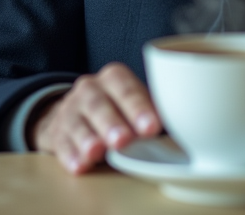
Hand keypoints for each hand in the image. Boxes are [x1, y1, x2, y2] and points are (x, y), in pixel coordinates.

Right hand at [32, 62, 161, 173]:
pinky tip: (79, 166)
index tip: (151, 127)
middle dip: (112, 123)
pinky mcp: (57, 133)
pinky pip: (62, 143)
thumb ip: (154, 112)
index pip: (127, 88)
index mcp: (115, 78)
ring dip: (88, 138)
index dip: (138, 107)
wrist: (75, 114)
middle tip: (124, 140)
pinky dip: (70, 155)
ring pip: (77, 123)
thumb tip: (187, 129)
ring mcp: (70, 110)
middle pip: (99, 104)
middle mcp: (90, 89)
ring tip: (97, 152)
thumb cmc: (118, 110)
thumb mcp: (135, 104)